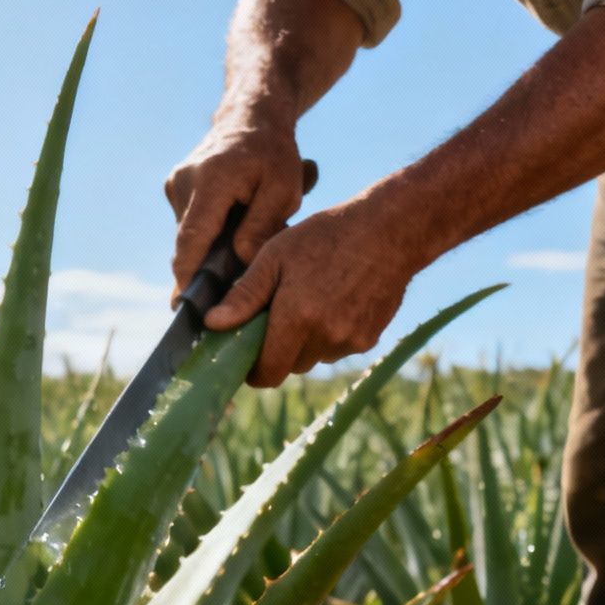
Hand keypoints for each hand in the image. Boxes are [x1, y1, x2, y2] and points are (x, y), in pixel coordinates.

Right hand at [165, 112, 306, 297]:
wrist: (252, 117)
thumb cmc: (274, 154)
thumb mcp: (283, 189)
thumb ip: (262, 226)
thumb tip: (241, 260)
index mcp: (212, 181)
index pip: (192, 239)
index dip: (187, 276)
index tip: (185, 306)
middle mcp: (184, 182)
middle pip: (188, 243)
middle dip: (205, 271)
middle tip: (226, 298)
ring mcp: (176, 185)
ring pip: (190, 236)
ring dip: (211, 250)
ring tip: (242, 245)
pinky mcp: (176, 189)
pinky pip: (190, 225)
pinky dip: (209, 235)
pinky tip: (232, 231)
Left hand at [204, 200, 415, 387]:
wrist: (392, 231)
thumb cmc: (327, 236)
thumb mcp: (276, 256)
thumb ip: (244, 295)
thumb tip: (212, 324)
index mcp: (297, 318)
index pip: (267, 373)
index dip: (253, 370)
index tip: (246, 354)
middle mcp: (325, 337)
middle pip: (289, 366)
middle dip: (278, 349)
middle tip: (277, 314)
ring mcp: (350, 341)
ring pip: (314, 357)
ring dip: (305, 341)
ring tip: (310, 299)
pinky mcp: (369, 339)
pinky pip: (338, 348)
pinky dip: (330, 334)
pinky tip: (336, 300)